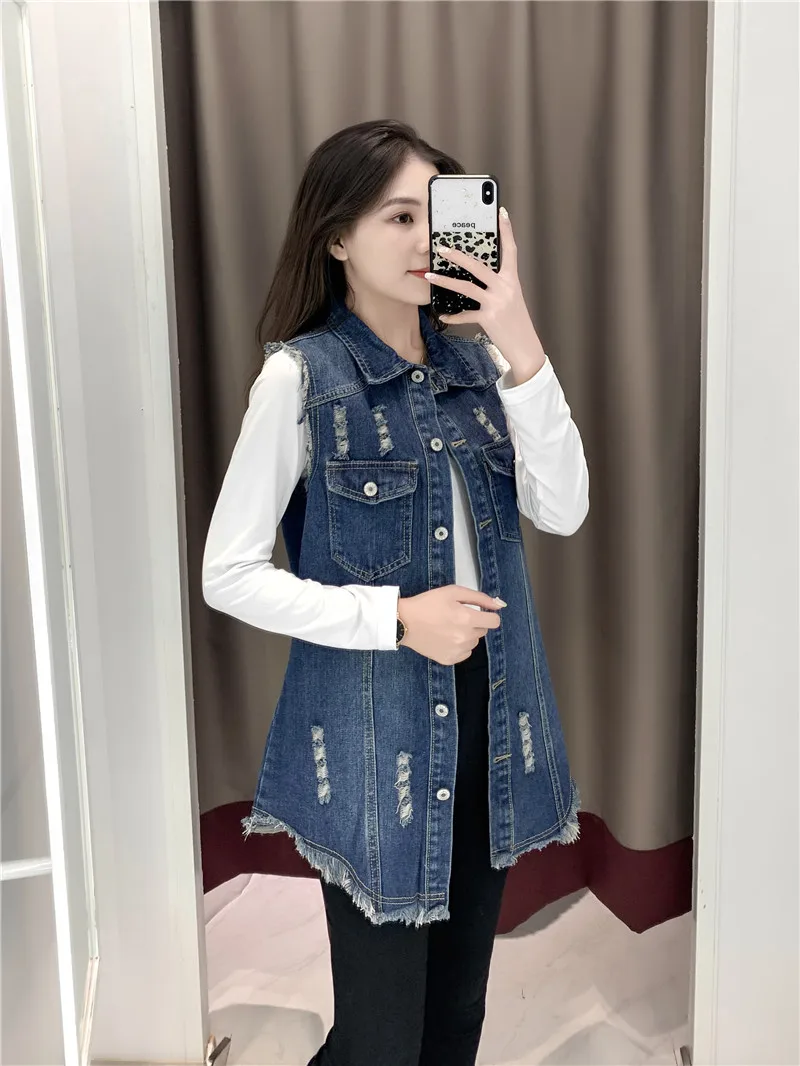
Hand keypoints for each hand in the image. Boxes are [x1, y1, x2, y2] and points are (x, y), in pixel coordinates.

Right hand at [398, 586, 505, 664]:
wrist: (404, 622)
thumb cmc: (427, 603)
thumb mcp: (453, 592)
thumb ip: (479, 598)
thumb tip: (498, 605)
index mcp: (467, 619)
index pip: (494, 622)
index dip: (488, 616)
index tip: (479, 613)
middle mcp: (464, 637)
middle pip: (482, 631)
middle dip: (474, 624)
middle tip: (456, 618)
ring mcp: (457, 651)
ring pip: (474, 642)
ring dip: (466, 635)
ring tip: (448, 628)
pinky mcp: (449, 660)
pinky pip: (464, 653)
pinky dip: (459, 646)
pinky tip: (445, 638)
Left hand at [425, 207, 545, 383]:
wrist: (526, 347)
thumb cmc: (516, 322)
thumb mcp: (512, 299)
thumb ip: (499, 285)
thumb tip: (480, 275)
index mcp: (512, 280)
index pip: (510, 250)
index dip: (506, 231)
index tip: (501, 213)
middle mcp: (506, 288)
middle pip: (479, 266)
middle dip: (459, 256)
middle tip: (442, 247)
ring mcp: (497, 303)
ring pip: (467, 287)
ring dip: (446, 281)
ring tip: (430, 274)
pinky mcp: (489, 318)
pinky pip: (465, 315)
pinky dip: (453, 316)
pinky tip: (442, 315)